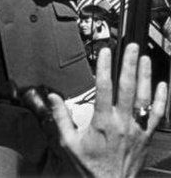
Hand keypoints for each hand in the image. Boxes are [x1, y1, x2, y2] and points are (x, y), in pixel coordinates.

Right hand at [49, 43, 167, 177]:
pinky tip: (162, 85)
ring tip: (144, 59)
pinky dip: (160, 99)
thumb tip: (53, 99)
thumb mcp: (69, 142)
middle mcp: (123, 123)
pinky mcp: (147, 135)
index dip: (104, 67)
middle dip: (129, 65)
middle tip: (131, 47)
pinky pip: (157, 114)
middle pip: (128, 87)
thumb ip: (61, 118)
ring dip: (145, 76)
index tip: (105, 52)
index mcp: (103, 122)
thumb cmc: (90, 166)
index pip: (104, 88)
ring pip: (144, 97)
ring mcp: (138, 128)